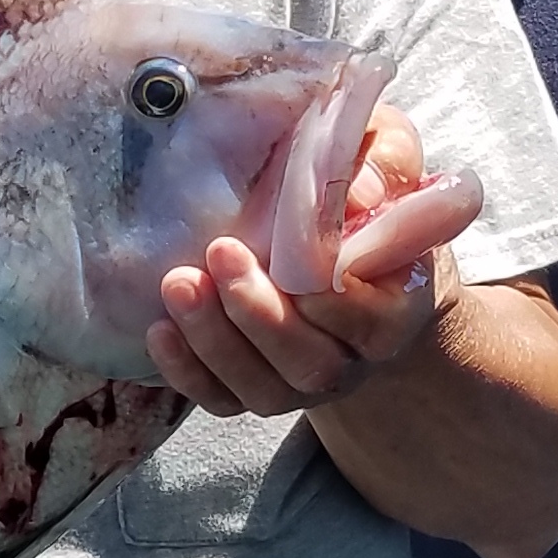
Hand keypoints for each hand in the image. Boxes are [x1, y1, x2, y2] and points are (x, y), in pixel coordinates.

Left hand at [145, 106, 485, 419]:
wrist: (349, 248)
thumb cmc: (365, 194)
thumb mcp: (386, 157)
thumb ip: (384, 161)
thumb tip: (358, 189)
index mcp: (397, 307)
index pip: (368, 319)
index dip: (327, 292)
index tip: (292, 248)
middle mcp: (355, 357)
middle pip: (312, 363)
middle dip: (260, 314)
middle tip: (220, 253)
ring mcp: (303, 382)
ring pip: (264, 388)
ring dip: (215, 341)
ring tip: (178, 283)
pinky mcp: (256, 388)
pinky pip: (222, 400)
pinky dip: (188, 372)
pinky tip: (160, 330)